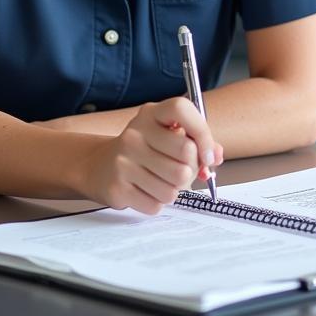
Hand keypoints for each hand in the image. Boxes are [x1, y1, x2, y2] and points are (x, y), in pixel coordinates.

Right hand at [80, 97, 222, 213]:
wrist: (99, 166)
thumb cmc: (144, 149)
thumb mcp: (167, 135)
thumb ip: (197, 141)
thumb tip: (216, 155)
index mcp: (151, 115)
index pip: (181, 110)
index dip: (202, 133)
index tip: (208, 154)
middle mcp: (135, 134)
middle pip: (186, 155)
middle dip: (191, 169)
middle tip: (182, 170)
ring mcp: (124, 161)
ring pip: (174, 187)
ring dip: (175, 190)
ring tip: (162, 181)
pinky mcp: (117, 188)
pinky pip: (156, 205)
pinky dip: (158, 202)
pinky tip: (147, 190)